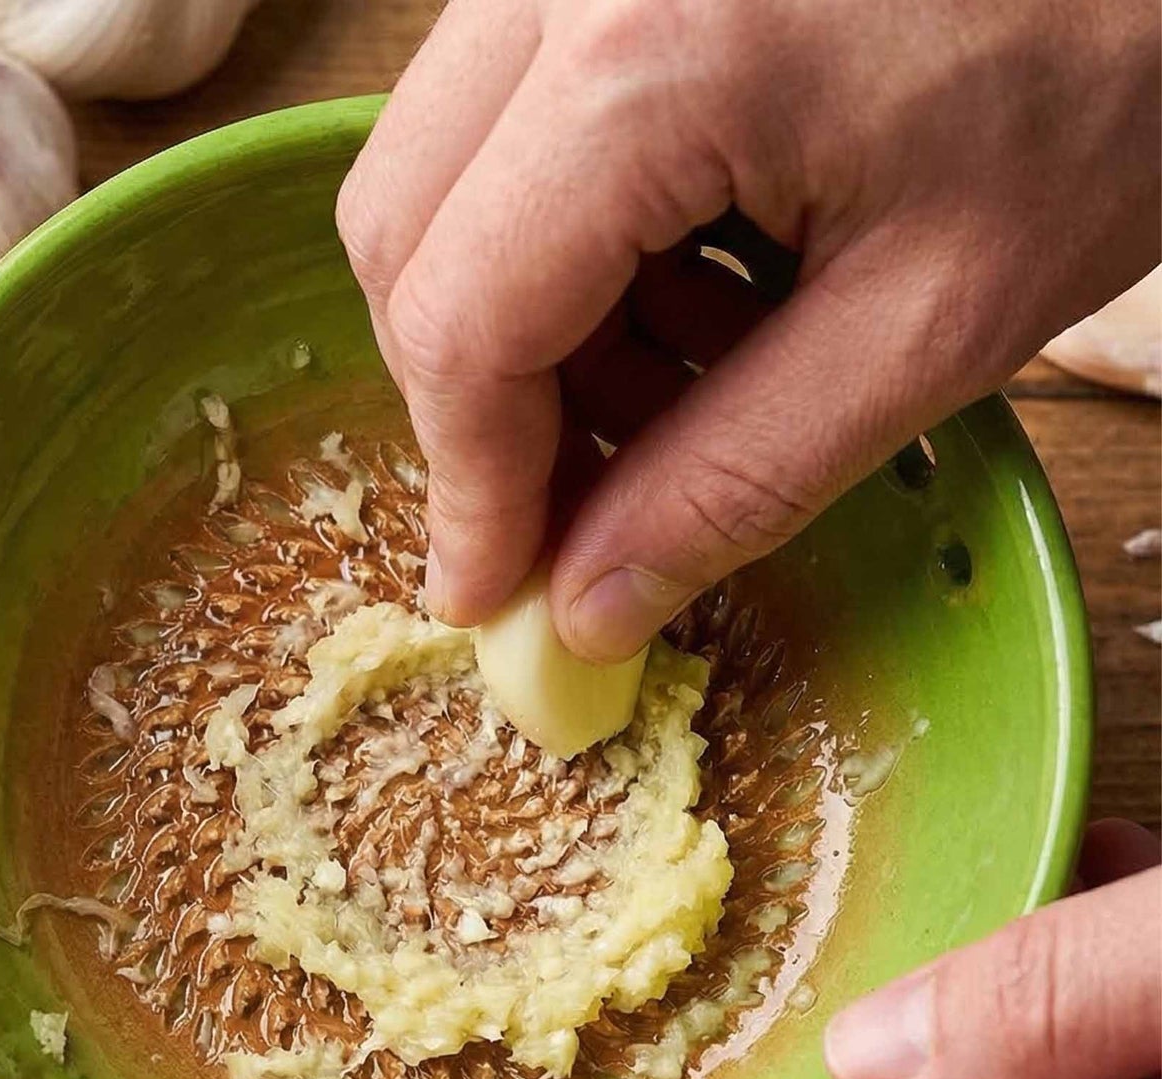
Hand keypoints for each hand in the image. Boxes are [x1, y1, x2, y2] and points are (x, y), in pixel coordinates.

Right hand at [338, 0, 1160, 659]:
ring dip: (523, 323)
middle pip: (408, 239)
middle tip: (582, 504)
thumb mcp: (934, 319)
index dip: (468, 489)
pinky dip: (562, 239)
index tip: (494, 593)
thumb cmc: (1115, 56)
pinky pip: (506, 120)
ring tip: (682, 379)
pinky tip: (686, 283)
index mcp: (646, 60)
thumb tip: (590, 602)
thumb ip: (737, 478)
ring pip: (441, 179)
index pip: (463, 324)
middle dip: (482, 406)